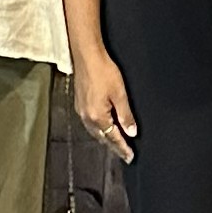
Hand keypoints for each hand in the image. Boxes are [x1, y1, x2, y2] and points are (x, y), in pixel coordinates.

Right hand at [71, 41, 137, 161]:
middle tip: (125, 153)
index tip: (130, 157)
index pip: (113, 138)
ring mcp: (81, 111)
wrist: (87, 55)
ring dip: (105, 138)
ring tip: (116, 143)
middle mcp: (87, 117)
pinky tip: (103, 126)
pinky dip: (98, 128)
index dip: (123, 148)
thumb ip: (126, 115)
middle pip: (102, 138)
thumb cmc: (103, 71)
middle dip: (114, 146)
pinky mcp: (79, 103)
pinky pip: (89, 123)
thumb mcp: (120, 94)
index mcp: (98, 116)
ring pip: (95, 131)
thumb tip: (131, 132)